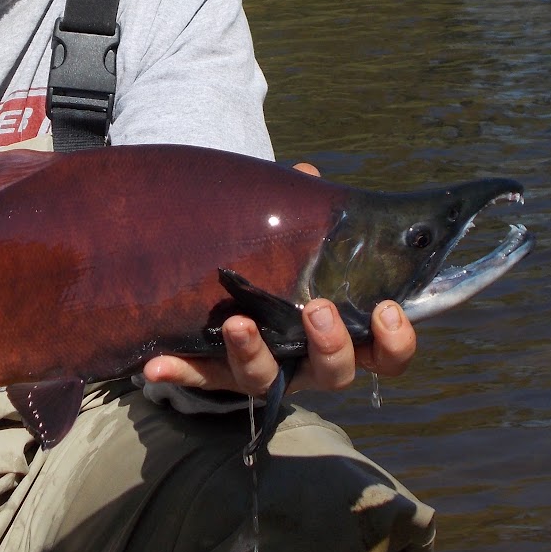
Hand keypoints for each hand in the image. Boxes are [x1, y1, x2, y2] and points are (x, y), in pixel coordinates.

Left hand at [140, 161, 417, 399]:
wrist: (234, 305)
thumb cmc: (286, 271)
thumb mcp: (300, 242)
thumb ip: (305, 212)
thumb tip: (304, 171)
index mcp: (343, 334)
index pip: (386, 354)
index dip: (395, 341)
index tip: (386, 310)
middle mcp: (308, 362)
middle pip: (334, 373)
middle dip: (331, 345)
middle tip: (318, 309)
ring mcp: (264, 372)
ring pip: (265, 380)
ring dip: (253, 354)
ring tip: (238, 323)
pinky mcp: (217, 374)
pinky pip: (199, 378)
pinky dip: (179, 372)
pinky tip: (155, 366)